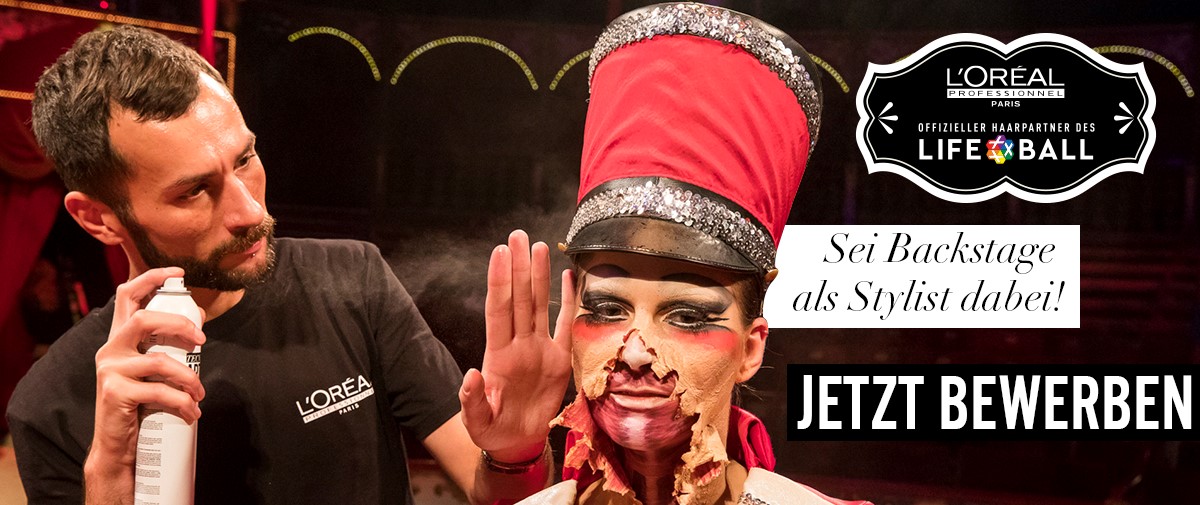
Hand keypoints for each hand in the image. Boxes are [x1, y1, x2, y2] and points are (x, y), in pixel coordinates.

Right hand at [87, 267, 205, 482]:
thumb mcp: (154, 369)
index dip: (151, 278)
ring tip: (200, 394)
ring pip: (159, 360)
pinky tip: (191, 412)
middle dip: (179, 325)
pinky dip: (182, 402)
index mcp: (120, 337)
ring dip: (189, 377)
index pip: (127, 296)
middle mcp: (110, 348)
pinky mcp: (114, 392)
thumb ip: (168, 346)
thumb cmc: (141, 402)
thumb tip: (200, 320)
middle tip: (202, 341)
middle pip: (144, 319)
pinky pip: (158, 391)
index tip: (179, 272)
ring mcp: (110, 369)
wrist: (118, 445)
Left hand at [459, 230, 574, 461]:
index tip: (499, 253)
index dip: (499, 281)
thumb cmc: (492, 430)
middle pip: (519, 298)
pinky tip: (565, 276)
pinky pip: (564, 324)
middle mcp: (518, 344)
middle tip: (518, 235)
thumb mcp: (477, 421)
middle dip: (518, 267)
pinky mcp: (558, 359)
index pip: (499, 310)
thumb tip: (471, 374)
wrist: (516, 442)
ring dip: (537, 275)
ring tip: (538, 246)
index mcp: (498, 355)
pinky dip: (566, 301)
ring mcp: (538, 349)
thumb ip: (472, 400)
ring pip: (538, 304)